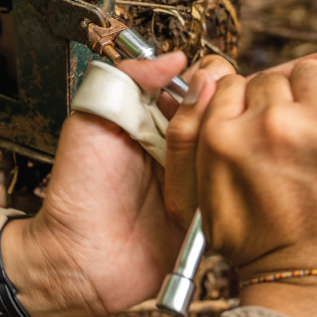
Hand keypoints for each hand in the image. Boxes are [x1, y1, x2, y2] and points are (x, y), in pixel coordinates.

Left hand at [0, 52, 228, 316]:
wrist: (78, 259)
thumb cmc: (77, 192)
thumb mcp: (90, 121)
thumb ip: (126, 79)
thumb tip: (174, 57)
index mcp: (154, 119)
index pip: (200, 84)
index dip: (209, 79)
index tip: (205, 84)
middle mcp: (180, 147)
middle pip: (226, 113)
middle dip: (224, 110)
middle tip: (205, 123)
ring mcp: (197, 181)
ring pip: (236, 149)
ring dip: (231, 146)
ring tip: (213, 153)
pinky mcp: (210, 215)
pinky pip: (237, 193)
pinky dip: (239, 184)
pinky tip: (233, 179)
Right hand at [170, 50, 316, 316]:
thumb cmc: (258, 239)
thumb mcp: (195, 196)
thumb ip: (186, 133)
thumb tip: (208, 74)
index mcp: (224, 137)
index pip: (228, 82)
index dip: (240, 102)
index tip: (254, 120)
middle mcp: (271, 125)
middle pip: (270, 77)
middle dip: (276, 100)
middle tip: (286, 134)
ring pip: (309, 70)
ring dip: (311, 91)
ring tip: (316, 127)